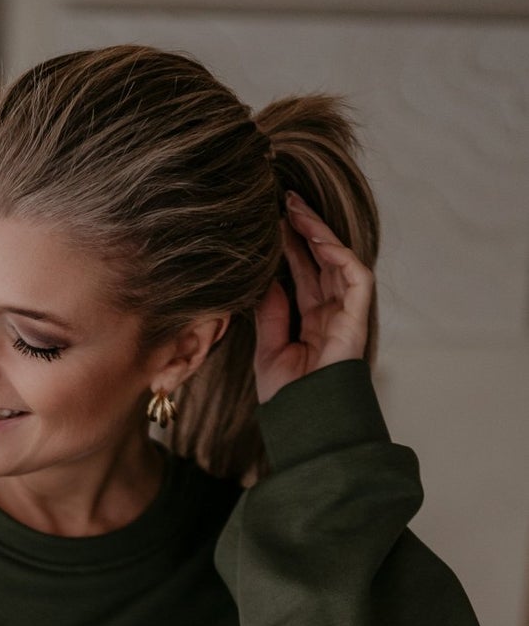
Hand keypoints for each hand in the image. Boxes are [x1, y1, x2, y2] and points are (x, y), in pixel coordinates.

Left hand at [253, 192, 373, 404]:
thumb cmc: (287, 399)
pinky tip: (316, 236)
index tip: (271, 225)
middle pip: (321, 262)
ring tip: (295, 208)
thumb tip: (267, 279)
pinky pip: (356, 276)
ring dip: (319, 233)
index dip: (291, 248)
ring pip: (339, 261)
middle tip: (284, 200)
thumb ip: (270, 314)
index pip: (303, 275)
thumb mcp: (268, 350)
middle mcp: (331, 315)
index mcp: (311, 323)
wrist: (304, 425)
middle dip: (305, 230)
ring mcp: (347, 316)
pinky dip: (338, 253)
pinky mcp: (358, 319)